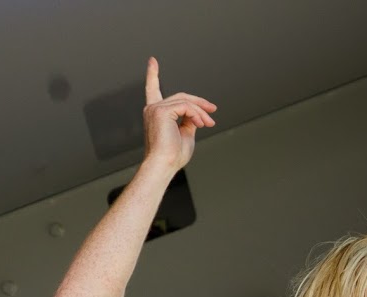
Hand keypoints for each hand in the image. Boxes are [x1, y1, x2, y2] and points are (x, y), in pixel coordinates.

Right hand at [142, 57, 216, 172]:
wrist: (164, 164)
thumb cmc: (173, 155)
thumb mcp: (185, 134)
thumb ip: (189, 121)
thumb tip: (197, 115)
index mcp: (156, 114)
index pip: (153, 90)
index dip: (152, 75)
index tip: (152, 61)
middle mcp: (152, 108)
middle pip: (181, 97)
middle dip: (199, 103)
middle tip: (213, 110)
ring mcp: (156, 108)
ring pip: (186, 102)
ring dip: (201, 113)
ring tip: (209, 124)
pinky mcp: (161, 111)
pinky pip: (186, 106)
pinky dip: (197, 114)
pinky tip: (202, 124)